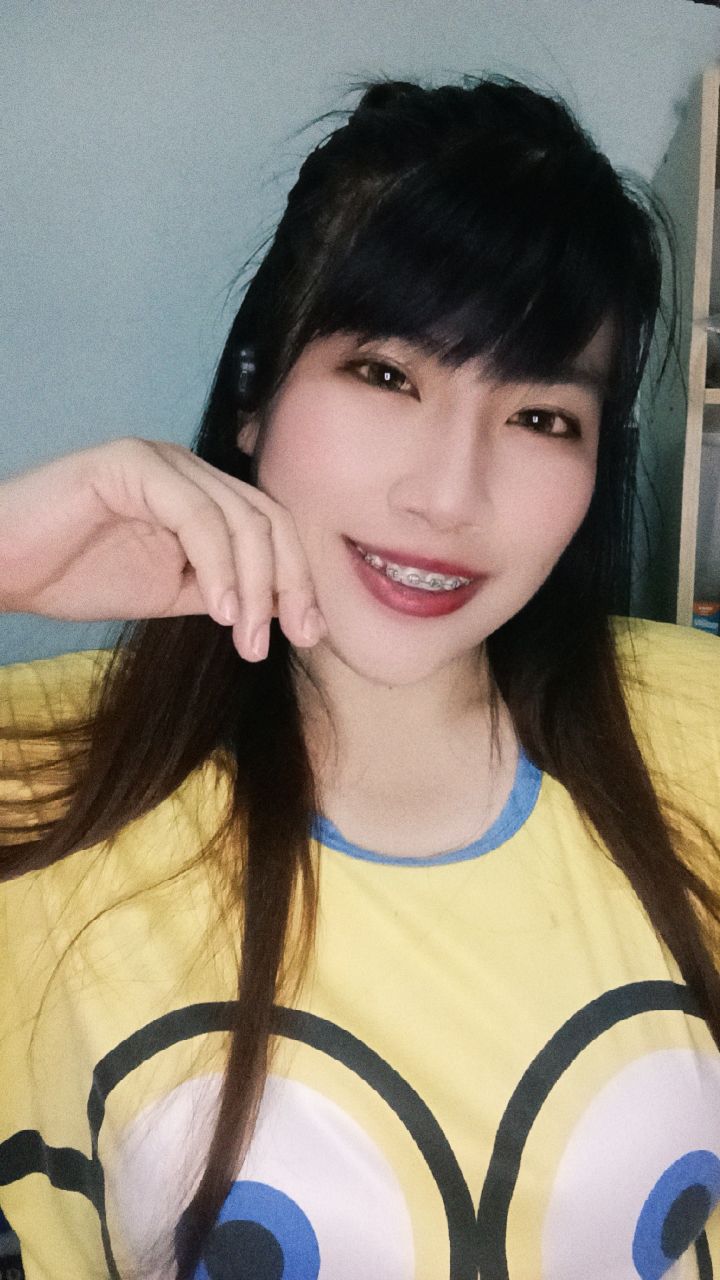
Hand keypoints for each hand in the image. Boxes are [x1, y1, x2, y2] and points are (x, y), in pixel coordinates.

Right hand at [0, 437, 326, 660]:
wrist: (1, 567)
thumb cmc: (73, 575)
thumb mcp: (169, 592)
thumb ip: (222, 589)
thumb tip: (286, 607)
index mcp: (201, 493)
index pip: (271, 528)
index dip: (298, 579)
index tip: (309, 634)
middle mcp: (188, 469)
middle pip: (267, 519)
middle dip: (289, 583)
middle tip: (292, 640)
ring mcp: (161, 461)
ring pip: (239, 519)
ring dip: (254, 585)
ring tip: (248, 639)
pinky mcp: (132, 464)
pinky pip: (196, 514)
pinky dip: (217, 564)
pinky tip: (220, 611)